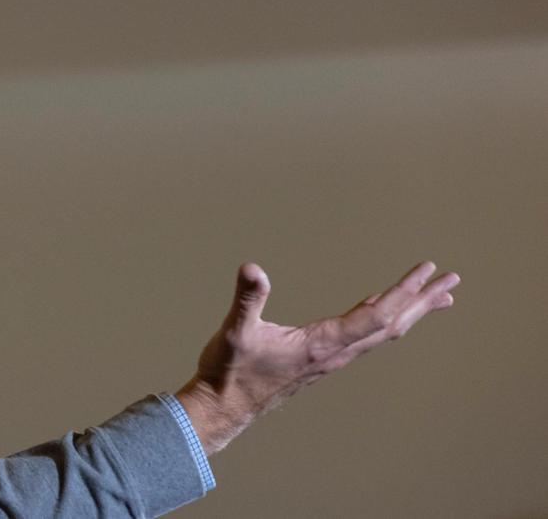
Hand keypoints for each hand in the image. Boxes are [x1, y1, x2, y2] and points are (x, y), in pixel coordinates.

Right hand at [175, 261, 459, 455]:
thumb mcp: (235, 331)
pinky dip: (384, 318)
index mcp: (322, 344)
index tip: (427, 271)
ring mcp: (331, 358)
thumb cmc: (229, 371)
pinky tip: (382, 309)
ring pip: (382, 333)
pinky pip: (365, 336)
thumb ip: (247, 299)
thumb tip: (251, 269)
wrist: (223, 406)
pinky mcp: (322, 359)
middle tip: (451, 280)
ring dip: (410, 311)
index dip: (403, 292)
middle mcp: (335, 353)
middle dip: (422, 301)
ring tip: (435, 297)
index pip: (375, 316)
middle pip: (391, 325)